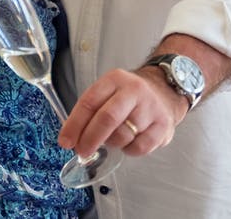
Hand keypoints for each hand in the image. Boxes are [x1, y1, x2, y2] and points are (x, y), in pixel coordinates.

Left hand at [58, 66, 187, 157]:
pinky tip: (129, 142)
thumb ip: (90, 111)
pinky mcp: (164, 126)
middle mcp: (134, 91)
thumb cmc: (129, 95)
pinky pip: (140, 147)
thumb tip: (72, 137)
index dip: (74, 124)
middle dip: (90, 139)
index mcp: (114, 80)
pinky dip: (129, 150)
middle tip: (82, 151)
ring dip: (112, 143)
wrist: (165, 90)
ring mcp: (151, 108)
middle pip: (107, 118)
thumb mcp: (108, 91)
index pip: (89, 102)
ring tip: (112, 139)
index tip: (66, 141)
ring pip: (123, 135)